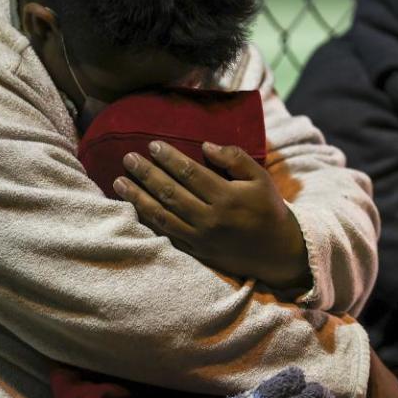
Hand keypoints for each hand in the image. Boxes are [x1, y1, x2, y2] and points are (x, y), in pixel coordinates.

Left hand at [113, 140, 309, 289]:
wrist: (277, 252)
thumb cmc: (269, 209)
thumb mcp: (260, 178)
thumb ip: (235, 159)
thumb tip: (205, 146)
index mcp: (226, 197)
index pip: (190, 174)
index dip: (169, 159)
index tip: (153, 145)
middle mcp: (210, 218)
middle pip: (170, 192)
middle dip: (146, 174)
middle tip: (128, 158)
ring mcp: (200, 237)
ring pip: (162, 215)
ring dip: (138, 197)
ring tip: (119, 181)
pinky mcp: (196, 251)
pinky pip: (166, 234)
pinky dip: (148, 220)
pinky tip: (134, 207)